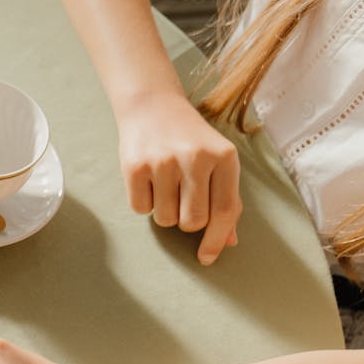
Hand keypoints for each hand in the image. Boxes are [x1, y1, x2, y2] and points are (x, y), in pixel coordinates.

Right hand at [116, 88, 240, 263]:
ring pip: (164, 219)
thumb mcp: (217, 162)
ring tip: (165, 185)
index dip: (216, 240)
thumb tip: (228, 243)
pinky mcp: (134, 166)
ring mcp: (163, 162)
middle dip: (186, 220)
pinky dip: (144, 202)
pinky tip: (148, 180)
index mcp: (223, 157)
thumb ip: (225, 200)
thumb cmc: (190, 140)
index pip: (224, 211)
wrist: (153, 105)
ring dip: (164, 211)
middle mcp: (195, 158)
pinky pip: (140, 209)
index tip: (206, 258)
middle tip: (182, 200)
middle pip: (192, 222)